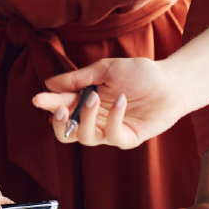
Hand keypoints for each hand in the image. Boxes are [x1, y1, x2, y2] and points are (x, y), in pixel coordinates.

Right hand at [33, 57, 184, 148]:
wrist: (171, 82)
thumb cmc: (139, 73)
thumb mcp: (105, 69)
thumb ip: (78, 78)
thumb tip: (49, 83)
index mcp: (85, 100)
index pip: (61, 106)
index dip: (48, 104)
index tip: (38, 98)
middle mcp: (94, 119)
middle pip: (67, 133)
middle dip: (59, 123)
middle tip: (61, 108)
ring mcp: (110, 130)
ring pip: (85, 137)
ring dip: (85, 118)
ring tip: (94, 97)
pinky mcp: (127, 138)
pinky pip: (112, 136)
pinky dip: (114, 118)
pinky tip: (121, 100)